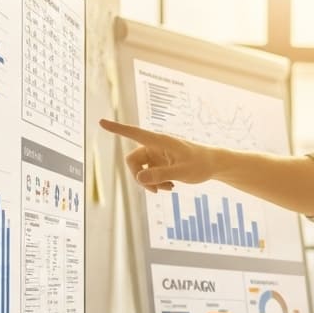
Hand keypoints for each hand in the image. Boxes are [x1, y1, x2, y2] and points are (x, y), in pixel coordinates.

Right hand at [99, 118, 220, 191]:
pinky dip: (156, 183)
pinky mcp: (159, 163)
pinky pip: (148, 175)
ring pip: (140, 170)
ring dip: (150, 182)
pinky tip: (170, 187)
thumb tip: (138, 179)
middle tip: (153, 190)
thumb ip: (161, 175)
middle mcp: (154, 146)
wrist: (212, 165)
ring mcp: (156, 155)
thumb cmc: (200, 164)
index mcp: (160, 141)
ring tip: (168, 188)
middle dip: (139, 177)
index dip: (117, 129)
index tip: (101, 122)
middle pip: (132, 161)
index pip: (134, 133)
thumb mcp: (182, 172)